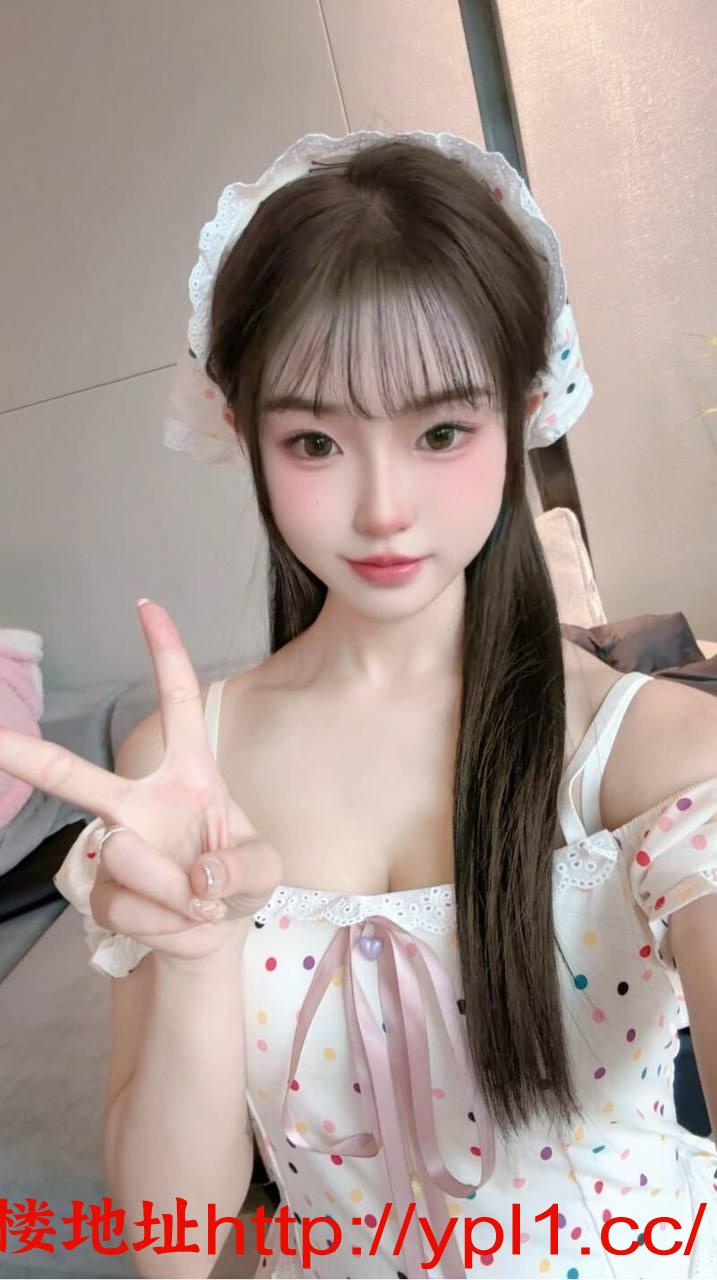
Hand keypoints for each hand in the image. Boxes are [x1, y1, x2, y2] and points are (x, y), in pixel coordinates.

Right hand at [0, 600, 282, 960]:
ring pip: (126, 858)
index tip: (146, 608)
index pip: (178, 705)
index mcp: (188, 773)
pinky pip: (127, 904)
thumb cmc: (234, 881)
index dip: (166, 655)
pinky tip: (180, 923)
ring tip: (200, 903)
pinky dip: (166, 923)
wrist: (214, 934)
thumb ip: (243, 866)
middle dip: (26, 755)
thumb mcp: (264, 870)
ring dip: (174, 893)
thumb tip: (197, 875)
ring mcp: (116, 846)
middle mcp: (140, 801)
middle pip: (76, 775)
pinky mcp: (103, 890)